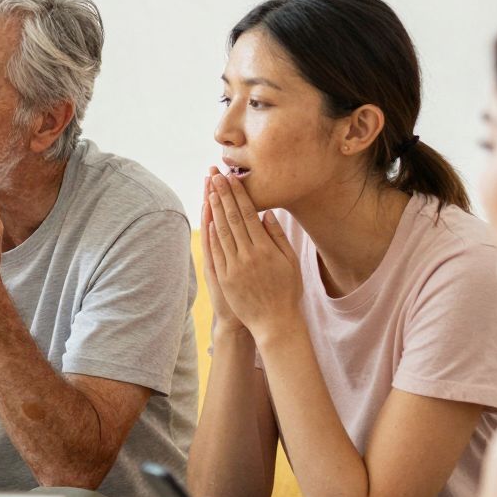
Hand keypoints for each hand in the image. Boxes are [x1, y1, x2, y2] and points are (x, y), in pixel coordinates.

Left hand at [204, 172, 301, 339]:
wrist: (274, 322)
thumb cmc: (286, 291)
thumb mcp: (290, 262)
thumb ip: (278, 237)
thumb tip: (266, 213)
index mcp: (266, 249)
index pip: (248, 214)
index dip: (238, 194)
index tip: (231, 178)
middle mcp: (248, 255)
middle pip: (232, 218)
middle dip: (222, 194)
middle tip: (215, 174)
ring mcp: (234, 267)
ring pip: (221, 231)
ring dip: (213, 209)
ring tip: (209, 190)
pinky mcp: (224, 278)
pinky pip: (215, 251)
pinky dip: (209, 233)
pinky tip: (206, 218)